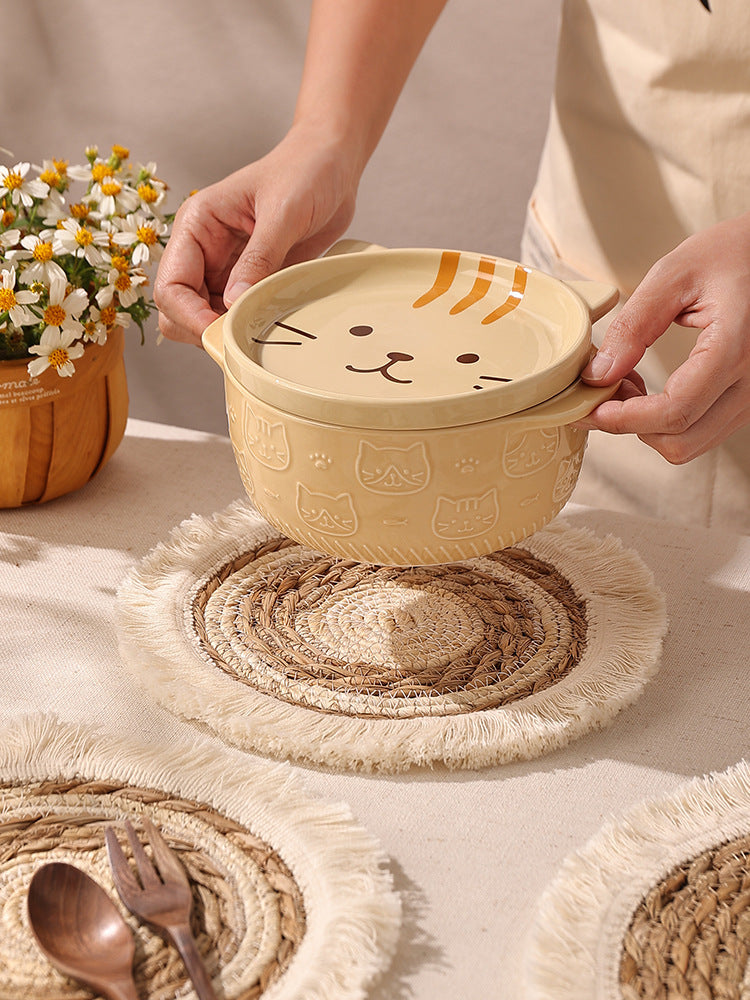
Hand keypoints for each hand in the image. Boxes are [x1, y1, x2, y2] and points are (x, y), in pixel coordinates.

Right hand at [153, 123, 358, 345]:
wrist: (334, 164)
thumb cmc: (305, 170)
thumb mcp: (283, 212)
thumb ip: (259, 258)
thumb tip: (233, 303)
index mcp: (197, 225)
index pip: (170, 285)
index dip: (188, 316)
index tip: (220, 333)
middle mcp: (205, 251)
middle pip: (180, 310)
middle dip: (203, 329)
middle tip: (240, 340)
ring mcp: (228, 269)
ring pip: (208, 319)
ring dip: (228, 332)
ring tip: (261, 331)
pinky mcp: (253, 281)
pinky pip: (239, 316)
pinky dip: (249, 328)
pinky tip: (271, 325)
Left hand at [577, 211, 749, 462]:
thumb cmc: (733, 253)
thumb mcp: (674, 275)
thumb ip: (633, 326)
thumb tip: (598, 374)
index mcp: (735, 347)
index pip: (675, 410)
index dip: (625, 419)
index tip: (590, 408)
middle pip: (681, 440)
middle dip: (632, 426)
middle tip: (604, 392)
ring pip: (691, 443)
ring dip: (649, 427)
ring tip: (628, 386)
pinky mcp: (748, 399)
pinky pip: (703, 431)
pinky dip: (669, 422)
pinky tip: (652, 389)